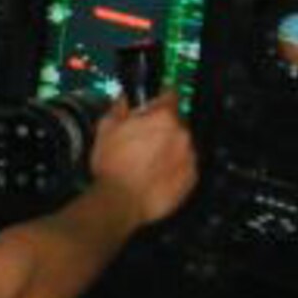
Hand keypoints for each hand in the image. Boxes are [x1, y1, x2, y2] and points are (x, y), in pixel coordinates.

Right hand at [87, 94, 195, 225]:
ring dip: (169, 148)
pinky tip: (156, 176)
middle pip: (176, 123)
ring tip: (149, 162)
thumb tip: (125, 99)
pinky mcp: (191, 179)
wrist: (121, 202)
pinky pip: (184, 166)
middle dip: (162, 128)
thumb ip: (119, 107)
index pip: (170, 95)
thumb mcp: (106, 128)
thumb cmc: (113, 164)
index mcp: (163, 117)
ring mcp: (189, 158)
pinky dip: (174, 168)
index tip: (153, 106)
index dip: (159, 100)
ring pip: (181, 145)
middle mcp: (182, 134)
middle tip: (143, 140)